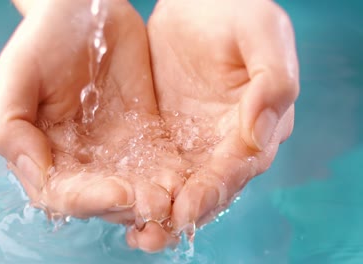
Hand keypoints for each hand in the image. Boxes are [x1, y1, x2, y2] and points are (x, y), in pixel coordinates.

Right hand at [0, 0, 183, 251]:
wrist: (86, 8)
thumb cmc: (44, 37)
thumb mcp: (15, 74)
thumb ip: (10, 126)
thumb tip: (35, 172)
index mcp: (44, 152)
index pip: (62, 194)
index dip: (88, 201)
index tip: (118, 193)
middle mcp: (78, 159)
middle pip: (101, 200)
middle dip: (127, 206)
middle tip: (155, 204)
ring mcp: (113, 150)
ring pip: (132, 190)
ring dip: (151, 201)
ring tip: (173, 200)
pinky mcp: (143, 135)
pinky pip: (157, 165)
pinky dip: (171, 179)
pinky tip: (184, 182)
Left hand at [144, 0, 298, 240]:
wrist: (198, 1)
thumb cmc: (237, 12)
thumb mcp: (262, 35)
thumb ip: (272, 83)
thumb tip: (258, 135)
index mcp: (258, 123)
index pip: (238, 166)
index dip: (215, 189)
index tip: (189, 207)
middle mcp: (227, 140)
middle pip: (209, 186)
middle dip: (184, 211)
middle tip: (155, 232)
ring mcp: (194, 139)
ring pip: (180, 183)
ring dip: (161, 208)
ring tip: (138, 231)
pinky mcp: (165, 133)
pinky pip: (154, 164)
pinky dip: (143, 185)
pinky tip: (123, 201)